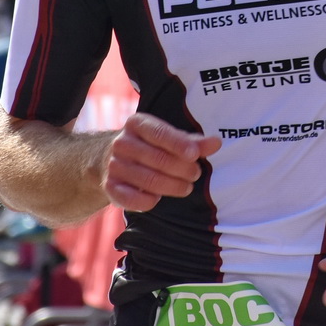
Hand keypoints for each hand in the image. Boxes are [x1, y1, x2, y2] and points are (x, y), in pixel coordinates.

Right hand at [101, 113, 220, 211]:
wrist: (111, 159)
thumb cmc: (150, 146)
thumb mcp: (169, 138)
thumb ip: (193, 142)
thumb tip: (216, 143)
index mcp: (137, 124)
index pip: (160, 133)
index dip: (178, 144)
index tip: (194, 155)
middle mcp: (122, 143)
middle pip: (157, 159)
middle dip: (182, 169)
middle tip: (196, 174)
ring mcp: (114, 165)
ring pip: (148, 180)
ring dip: (172, 187)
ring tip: (186, 187)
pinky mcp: (110, 186)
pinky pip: (132, 199)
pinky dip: (149, 201)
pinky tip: (158, 198)